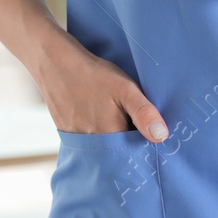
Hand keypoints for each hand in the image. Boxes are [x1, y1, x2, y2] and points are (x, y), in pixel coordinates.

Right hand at [34, 32, 169, 141]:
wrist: (55, 63)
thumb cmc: (93, 75)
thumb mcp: (125, 88)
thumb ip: (144, 113)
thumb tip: (162, 137)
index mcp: (110, 139)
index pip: (135, 154)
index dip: (145, 146)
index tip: (154, 137)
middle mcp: (93, 147)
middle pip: (119, 153)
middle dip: (130, 144)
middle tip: (134, 124)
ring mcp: (78, 142)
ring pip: (104, 148)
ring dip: (114, 140)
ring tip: (117, 119)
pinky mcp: (68, 135)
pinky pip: (90, 143)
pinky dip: (98, 135)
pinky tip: (100, 117)